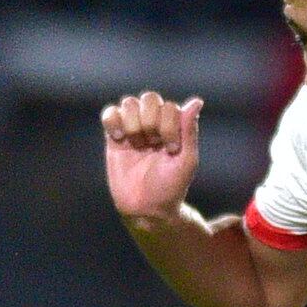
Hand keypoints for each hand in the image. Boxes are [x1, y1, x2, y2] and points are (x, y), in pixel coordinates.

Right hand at [101, 90, 203, 225]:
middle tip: (152, 145)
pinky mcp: (114, 137)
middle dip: (150, 122)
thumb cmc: (171, 186)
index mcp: (174, 127)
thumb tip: (197, 101)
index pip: (169, 106)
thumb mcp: (187, 160)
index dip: (169, 125)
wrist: (146, 207)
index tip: (170, 150)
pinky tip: (119, 138)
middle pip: (149, 98)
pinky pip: (110, 113)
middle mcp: (154, 123)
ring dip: (133, 123)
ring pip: (129, 103)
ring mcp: (133, 128)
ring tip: (136, 144)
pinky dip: (113, 121)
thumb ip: (189, 130)